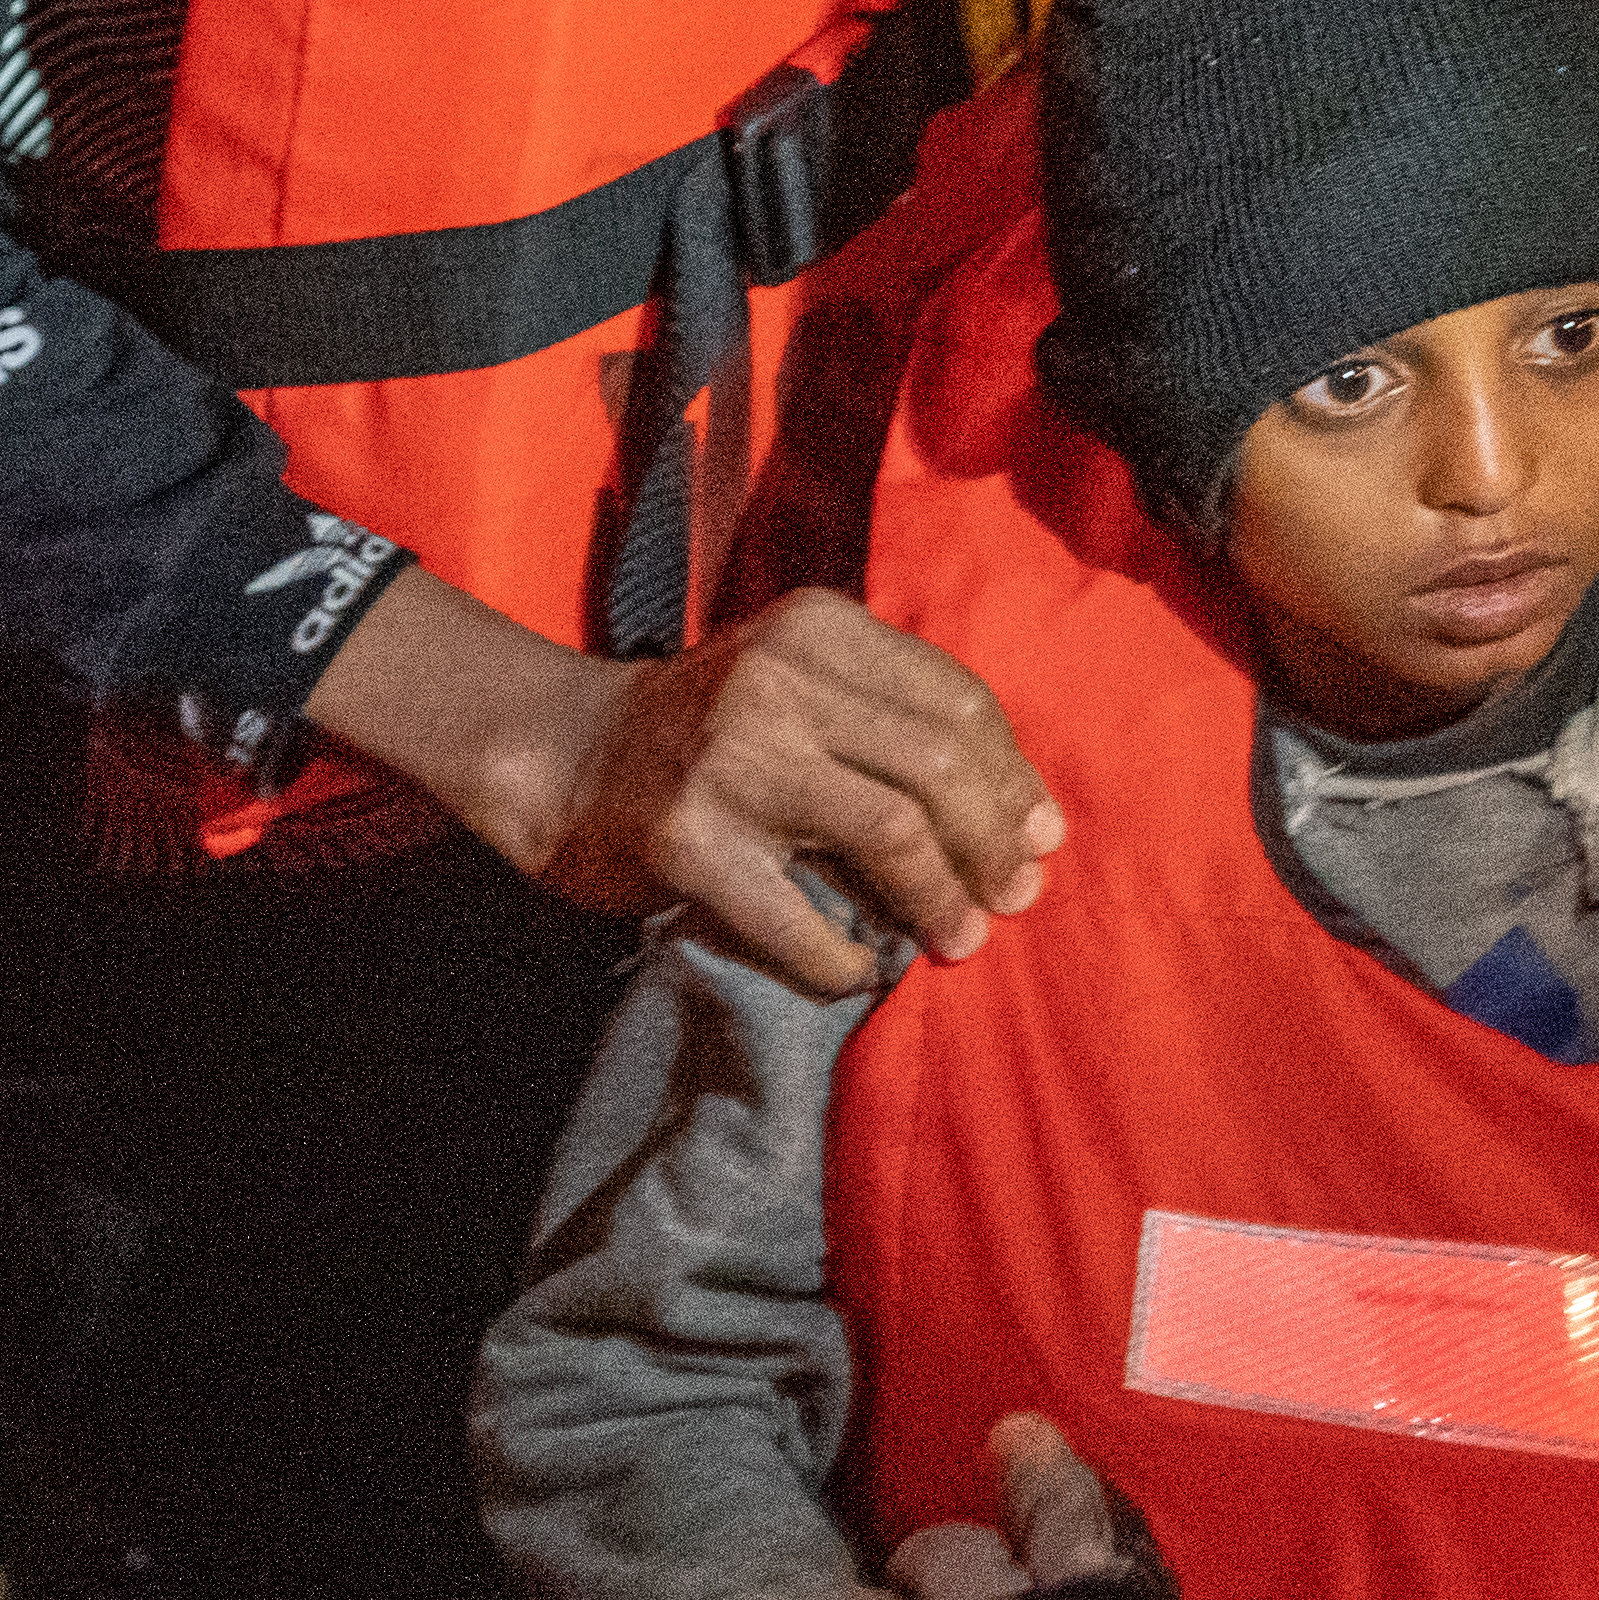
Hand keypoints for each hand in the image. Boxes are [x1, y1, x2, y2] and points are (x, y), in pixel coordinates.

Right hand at [313, 574, 1057, 993]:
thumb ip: (893, 721)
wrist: (559, 753)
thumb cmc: (705, 726)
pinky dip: (846, 957)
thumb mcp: (798, 678)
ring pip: (891, 831)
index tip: (1039, 835)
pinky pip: (802, 916)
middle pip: (939, 767)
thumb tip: (1022, 818)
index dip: (1013, 777)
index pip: (956, 702)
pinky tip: (862, 970)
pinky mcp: (689, 839)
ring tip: (959, 938)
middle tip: (1014, 899)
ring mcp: (730, 758)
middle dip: (993, 844)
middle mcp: (778, 679)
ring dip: (939, 899)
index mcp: (818, 629)